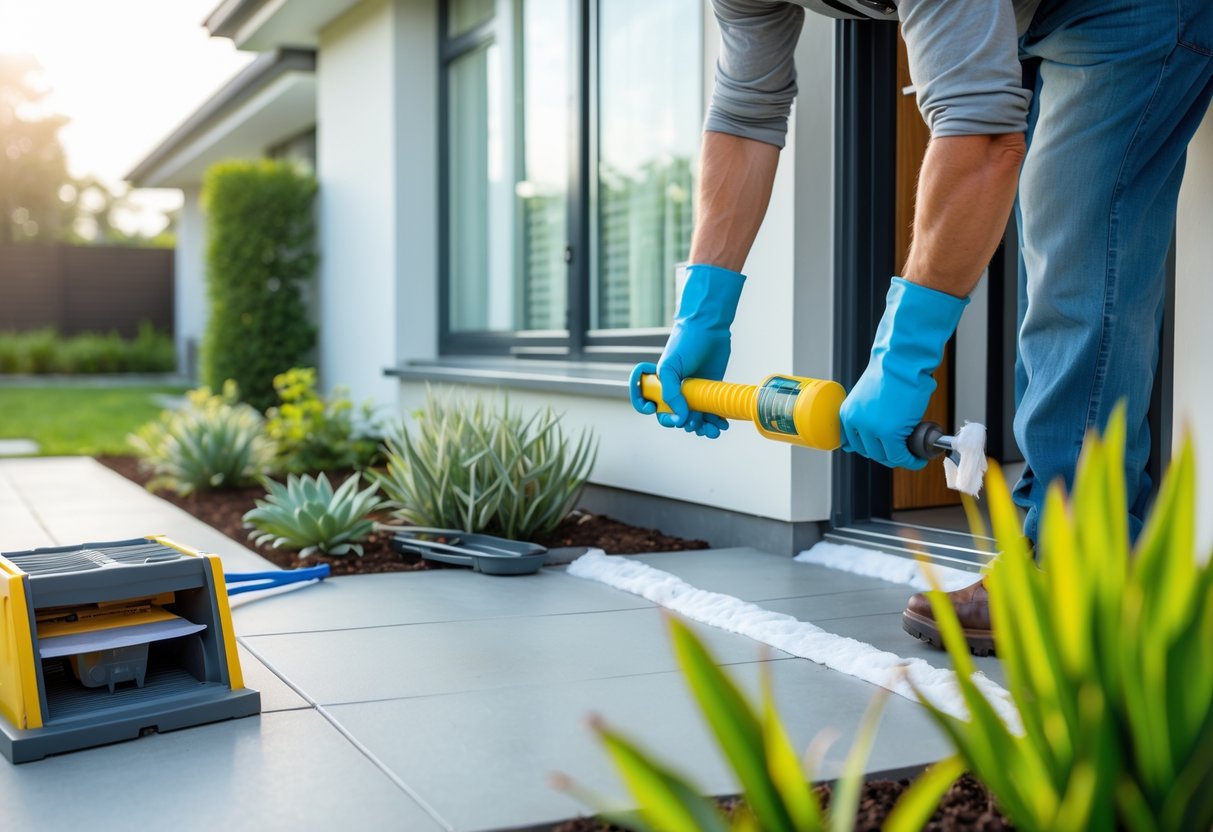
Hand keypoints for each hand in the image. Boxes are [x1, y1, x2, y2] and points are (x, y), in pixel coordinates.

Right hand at [629, 264, 745, 438]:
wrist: (708, 328)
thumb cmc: (684, 343)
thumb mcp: (670, 368)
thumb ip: (670, 393)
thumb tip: (681, 417)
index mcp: (658, 385)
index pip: (650, 407)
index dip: (659, 416)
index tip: (673, 418)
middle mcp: (674, 391)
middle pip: (676, 418)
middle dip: (686, 425)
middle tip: (697, 423)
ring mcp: (692, 392)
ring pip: (695, 419)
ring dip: (703, 429)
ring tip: (714, 430)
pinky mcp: (709, 391)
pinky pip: (710, 412)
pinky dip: (716, 421)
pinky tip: (722, 424)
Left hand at [839, 277, 967, 468]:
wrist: (901, 360)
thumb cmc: (891, 372)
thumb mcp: (869, 396)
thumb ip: (867, 414)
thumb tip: (877, 433)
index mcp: (848, 414)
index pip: (854, 444)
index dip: (873, 449)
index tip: (886, 450)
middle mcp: (855, 423)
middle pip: (870, 452)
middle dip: (888, 455)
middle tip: (904, 452)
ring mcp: (871, 429)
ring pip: (885, 457)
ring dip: (900, 459)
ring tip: (913, 455)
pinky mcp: (889, 433)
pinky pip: (900, 456)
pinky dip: (911, 460)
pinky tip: (919, 457)